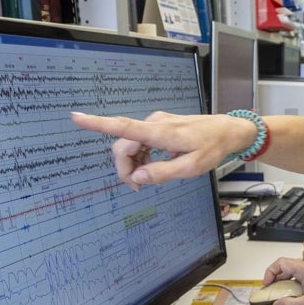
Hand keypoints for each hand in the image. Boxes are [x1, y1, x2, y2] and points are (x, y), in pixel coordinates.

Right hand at [70, 111, 256, 188]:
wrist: (227, 131)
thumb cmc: (212, 148)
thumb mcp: (191, 168)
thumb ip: (163, 173)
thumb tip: (138, 176)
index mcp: (161, 133)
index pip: (123, 127)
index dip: (97, 123)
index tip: (76, 117)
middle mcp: (154, 123)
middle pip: (123, 145)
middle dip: (124, 167)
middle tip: (137, 187)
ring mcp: (155, 123)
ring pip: (130, 145)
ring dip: (133, 163)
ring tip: (148, 178)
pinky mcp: (158, 125)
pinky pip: (139, 141)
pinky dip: (140, 156)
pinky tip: (152, 166)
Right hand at [261, 258, 303, 304]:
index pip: (281, 263)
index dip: (270, 272)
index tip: (267, 284)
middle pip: (285, 266)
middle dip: (275, 278)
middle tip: (271, 290)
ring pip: (292, 271)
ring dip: (284, 281)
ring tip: (281, 293)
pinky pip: (300, 275)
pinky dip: (293, 282)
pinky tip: (294, 293)